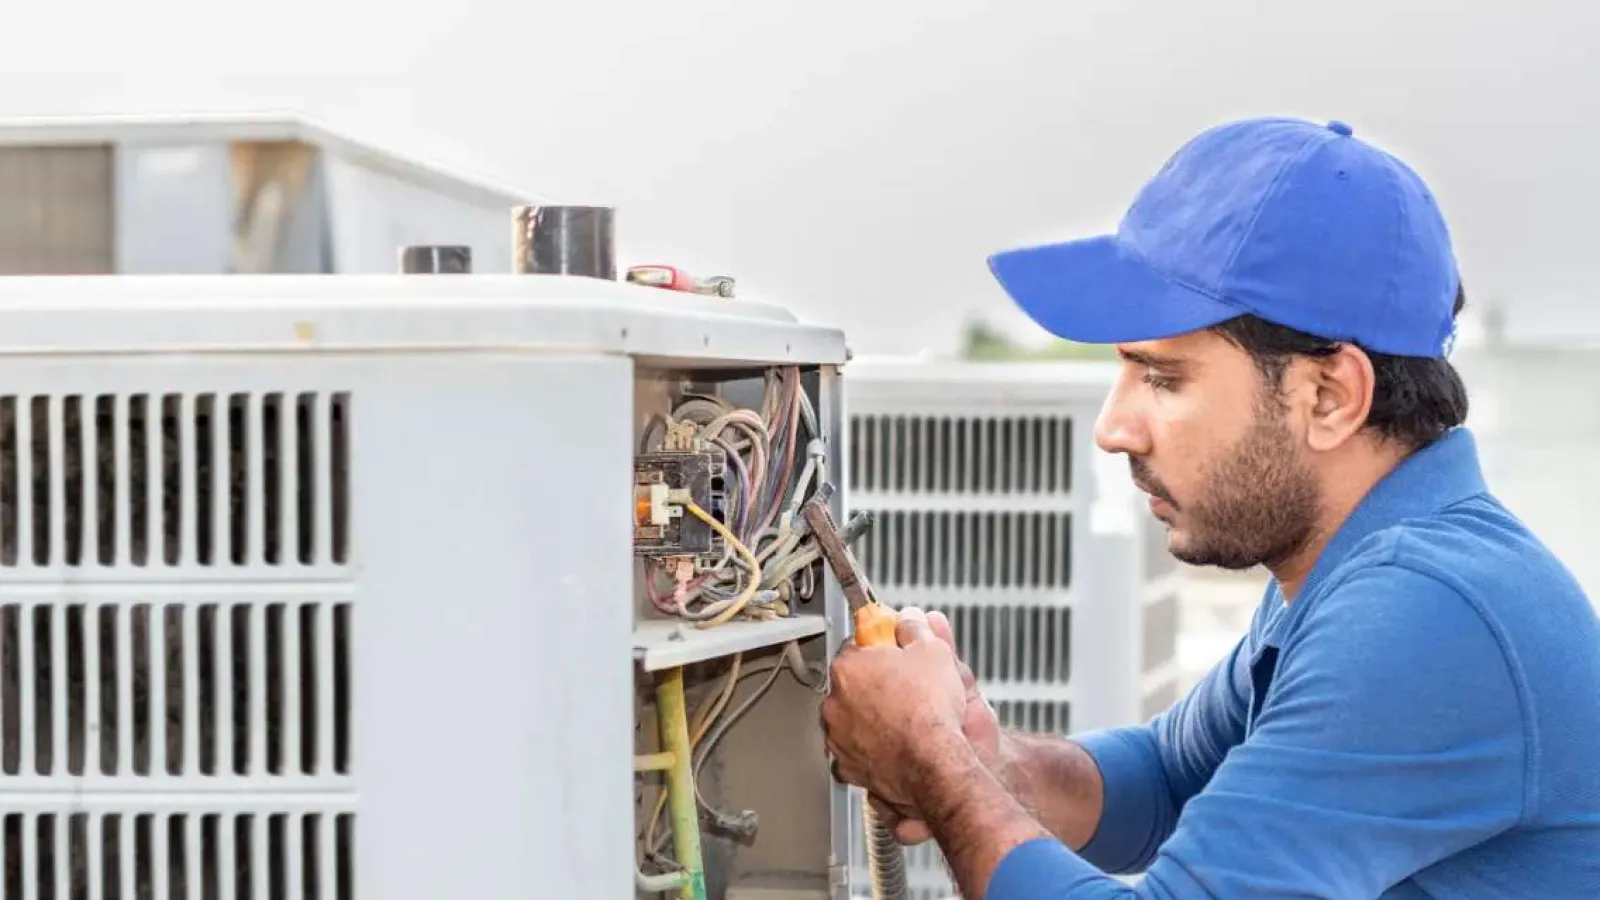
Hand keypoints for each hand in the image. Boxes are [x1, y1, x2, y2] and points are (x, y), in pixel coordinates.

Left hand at [821, 608, 969, 812]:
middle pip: (851, 682)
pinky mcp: (847, 765)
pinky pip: (855, 750)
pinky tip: (891, 745)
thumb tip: (910, 620)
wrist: (933, 764)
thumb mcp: (933, 651)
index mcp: (849, 667)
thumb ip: (915, 628)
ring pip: (851, 718)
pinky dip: (870, 748)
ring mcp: (838, 736)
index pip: (856, 644)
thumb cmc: (930, 712)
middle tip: (903, 687)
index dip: (880, 648)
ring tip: (902, 718)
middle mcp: (835, 701)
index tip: (893, 652)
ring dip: (869, 716)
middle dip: (874, 683)